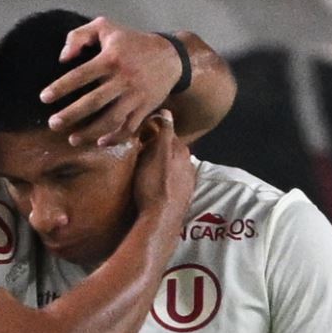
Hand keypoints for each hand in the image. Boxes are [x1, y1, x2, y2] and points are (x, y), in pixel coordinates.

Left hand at [41, 17, 183, 146]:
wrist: (170, 56)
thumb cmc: (132, 42)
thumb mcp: (106, 27)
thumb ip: (79, 36)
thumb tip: (63, 58)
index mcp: (111, 58)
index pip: (81, 75)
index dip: (61, 87)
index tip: (44, 98)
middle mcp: (123, 79)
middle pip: (93, 102)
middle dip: (71, 115)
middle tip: (53, 124)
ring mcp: (135, 96)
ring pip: (111, 119)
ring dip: (90, 132)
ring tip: (71, 139)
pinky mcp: (145, 108)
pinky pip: (129, 127)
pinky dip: (115, 138)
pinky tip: (100, 142)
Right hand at [131, 111, 195, 227]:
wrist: (161, 220)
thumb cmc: (154, 186)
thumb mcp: (157, 155)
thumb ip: (164, 134)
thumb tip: (167, 112)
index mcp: (182, 153)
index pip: (170, 135)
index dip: (156, 133)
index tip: (142, 135)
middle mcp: (189, 166)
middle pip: (173, 152)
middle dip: (161, 150)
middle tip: (142, 151)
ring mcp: (188, 183)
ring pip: (175, 167)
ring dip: (164, 166)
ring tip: (148, 169)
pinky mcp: (184, 198)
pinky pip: (174, 182)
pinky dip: (166, 179)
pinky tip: (157, 185)